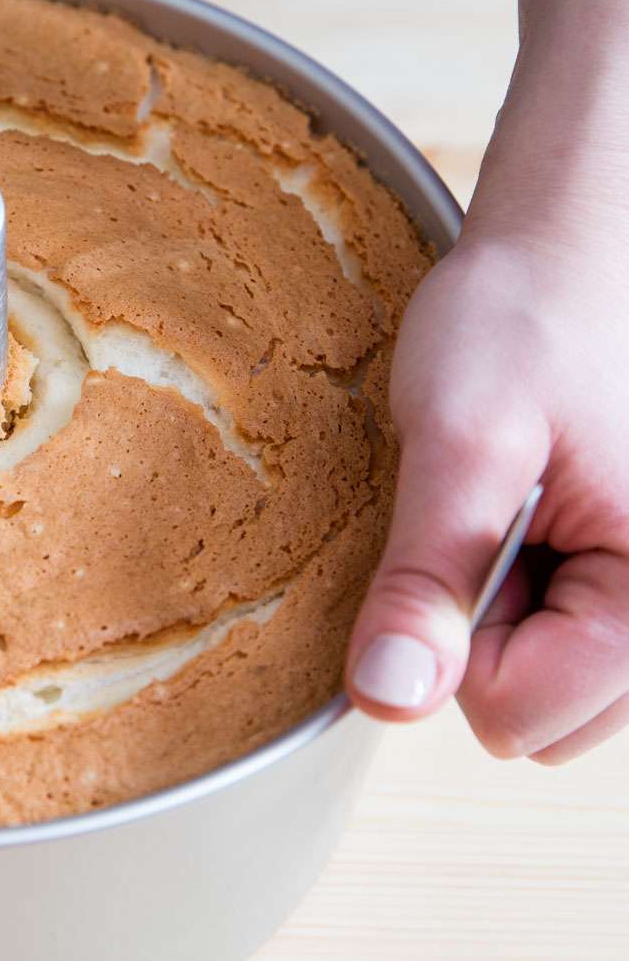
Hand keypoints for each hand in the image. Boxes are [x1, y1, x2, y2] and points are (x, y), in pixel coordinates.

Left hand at [346, 147, 628, 762]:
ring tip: (507, 508)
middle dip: (480, 634)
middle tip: (483, 514)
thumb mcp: (461, 440)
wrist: (573, 245)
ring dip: (500, 615)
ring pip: (547, 690)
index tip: (458, 533)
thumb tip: (388, 697)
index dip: (451, 640)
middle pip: (538, 716)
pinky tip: (524, 517)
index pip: (520, 714)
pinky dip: (520, 597)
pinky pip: (561, 646)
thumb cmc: (527, 318)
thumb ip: (428, 576)